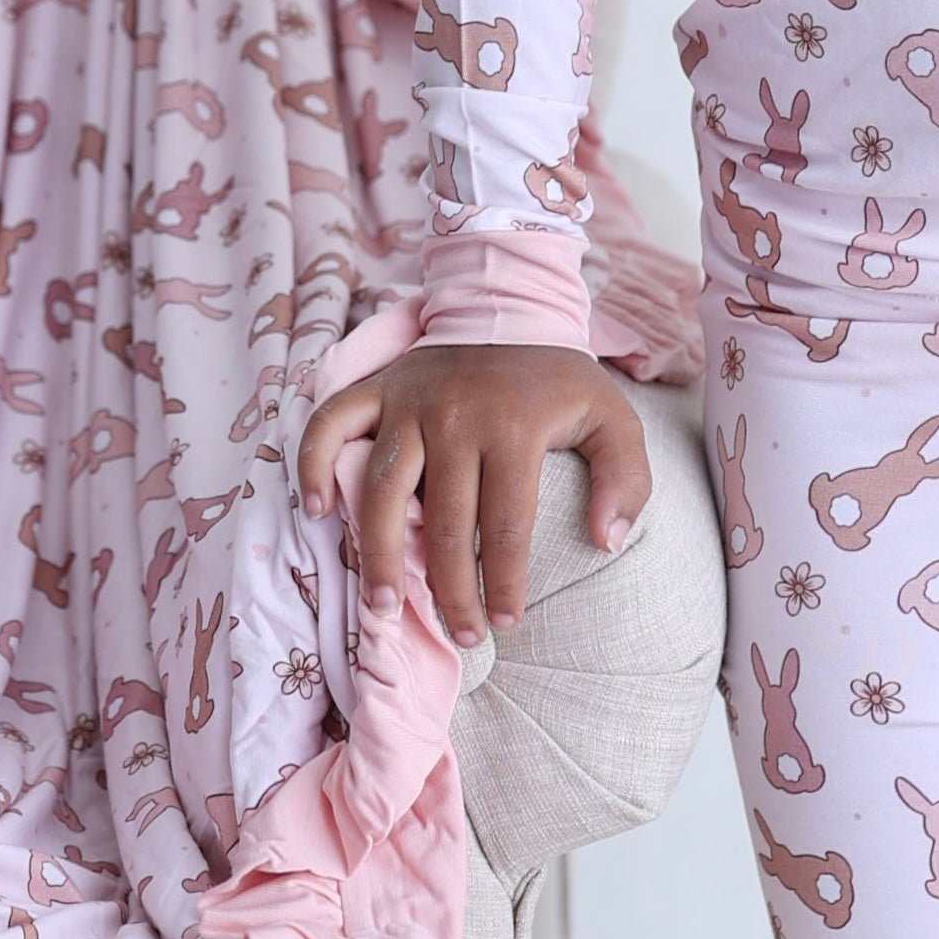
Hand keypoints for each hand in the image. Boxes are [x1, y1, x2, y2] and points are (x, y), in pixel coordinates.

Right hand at [295, 343, 652, 641]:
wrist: (510, 304)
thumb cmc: (560, 378)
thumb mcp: (613, 418)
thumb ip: (625, 479)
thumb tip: (608, 540)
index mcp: (513, 428)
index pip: (506, 526)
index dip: (505, 582)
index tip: (506, 622)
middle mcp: (454, 418)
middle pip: (446, 524)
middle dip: (451, 590)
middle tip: (463, 634)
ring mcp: (408, 403)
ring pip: (382, 491)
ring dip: (380, 553)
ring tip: (383, 607)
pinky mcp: (376, 388)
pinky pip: (330, 425)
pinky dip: (313, 465)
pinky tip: (315, 512)